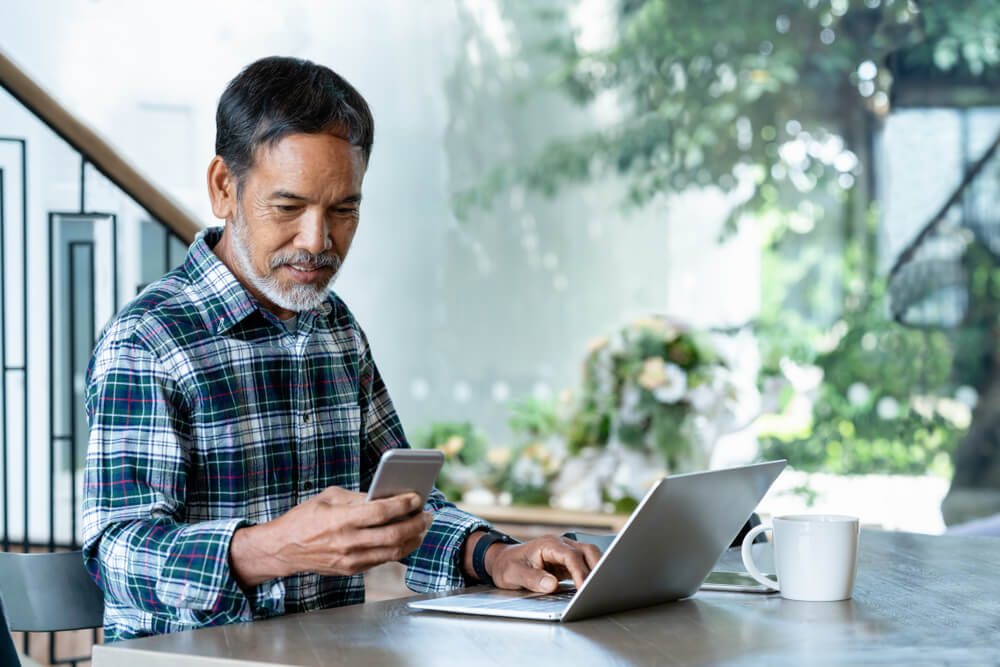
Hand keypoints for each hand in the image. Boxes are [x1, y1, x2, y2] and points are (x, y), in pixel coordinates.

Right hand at [230, 486, 431, 587]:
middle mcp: (348, 542)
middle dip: (416, 524)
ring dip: (412, 539)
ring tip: (422, 527)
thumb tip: (384, 496)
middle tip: (427, 515)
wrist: (283, 549)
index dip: (403, 504)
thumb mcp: (328, 497)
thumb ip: (357, 497)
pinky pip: (382, 560)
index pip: (380, 512)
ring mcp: (350, 559)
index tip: (416, 497)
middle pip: (393, 535)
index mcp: (341, 519)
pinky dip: (398, 549)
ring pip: (392, 552)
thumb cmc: (304, 518)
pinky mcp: (351, 569)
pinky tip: (406, 539)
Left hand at [484, 535, 601, 592]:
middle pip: (587, 551)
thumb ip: (533, 578)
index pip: (571, 556)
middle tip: (601, 588)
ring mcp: (565, 552)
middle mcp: (560, 545)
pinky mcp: (566, 562)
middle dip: (597, 567)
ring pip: (589, 555)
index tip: (584, 588)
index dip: (580, 572)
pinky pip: (584, 565)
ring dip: (597, 569)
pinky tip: (593, 587)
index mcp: (548, 544)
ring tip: (601, 587)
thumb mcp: (514, 573)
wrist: (502, 560)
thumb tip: (552, 584)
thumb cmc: (506, 565)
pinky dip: (591, 574)